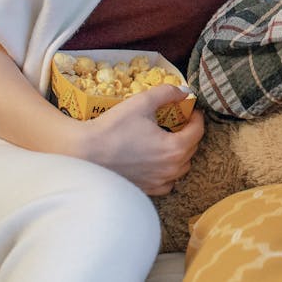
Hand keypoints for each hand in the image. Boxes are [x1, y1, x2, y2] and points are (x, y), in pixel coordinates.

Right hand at [81, 84, 204, 195]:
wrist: (84, 153)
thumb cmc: (113, 127)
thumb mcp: (142, 102)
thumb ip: (167, 93)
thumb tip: (184, 91)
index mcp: (175, 148)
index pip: (198, 131)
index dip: (197, 117)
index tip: (191, 109)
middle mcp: (171, 169)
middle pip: (191, 149)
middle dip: (189, 133)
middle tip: (180, 122)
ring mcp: (158, 183)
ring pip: (181, 168)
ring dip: (181, 154)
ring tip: (170, 140)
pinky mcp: (146, 190)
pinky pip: (167, 183)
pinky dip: (168, 173)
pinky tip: (158, 162)